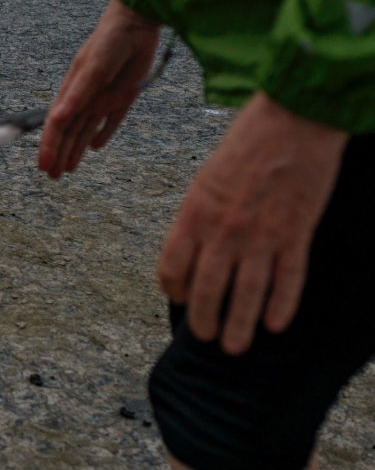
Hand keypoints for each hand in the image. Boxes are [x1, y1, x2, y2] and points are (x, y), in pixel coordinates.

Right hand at [38, 0, 162, 177]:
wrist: (136, 25)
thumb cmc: (109, 42)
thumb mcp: (93, 68)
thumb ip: (77, 94)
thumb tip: (57, 119)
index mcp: (72, 90)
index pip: (57, 125)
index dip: (49, 146)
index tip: (44, 166)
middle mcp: (84, 97)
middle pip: (69, 132)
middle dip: (59, 153)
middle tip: (52, 175)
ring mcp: (103, 98)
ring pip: (86, 130)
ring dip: (76, 149)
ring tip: (68, 169)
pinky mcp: (123, 96)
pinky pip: (110, 121)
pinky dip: (102, 134)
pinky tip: (95, 147)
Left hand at [157, 92, 347, 354]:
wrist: (291, 120)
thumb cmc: (245, 146)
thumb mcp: (206, 181)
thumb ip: (200, 217)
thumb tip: (196, 250)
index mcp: (193, 214)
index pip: (172, 267)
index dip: (174, 291)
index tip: (181, 301)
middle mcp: (222, 230)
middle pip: (206, 290)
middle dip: (204, 320)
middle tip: (208, 339)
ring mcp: (260, 235)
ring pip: (245, 294)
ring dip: (238, 326)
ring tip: (235, 349)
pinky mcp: (295, 233)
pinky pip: (286, 280)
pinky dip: (280, 306)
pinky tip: (275, 325)